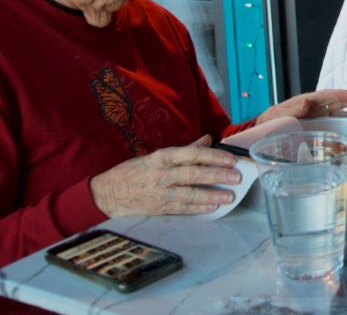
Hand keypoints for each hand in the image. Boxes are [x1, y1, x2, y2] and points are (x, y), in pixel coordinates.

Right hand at [90, 135, 240, 216]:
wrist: (108, 192)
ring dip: (211, 195)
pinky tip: (212, 208)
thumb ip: (186, 149)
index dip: (214, 156)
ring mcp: (160, 192)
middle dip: (217, 175)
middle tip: (237, 177)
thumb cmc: (136, 171)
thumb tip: (208, 140)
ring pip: (189, 193)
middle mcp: (162, 174)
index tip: (231, 159)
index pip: (193, 154)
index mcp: (163, 157)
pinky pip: (181, 208)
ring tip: (230, 196)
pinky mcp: (158, 207)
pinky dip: (197, 208)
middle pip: (194, 174)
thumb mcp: (158, 155)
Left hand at [256, 89, 346, 123]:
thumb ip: (293, 109)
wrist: (266, 132)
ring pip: (341, 112)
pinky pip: (338, 125)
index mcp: (306, 102)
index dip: (338, 96)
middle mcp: (317, 108)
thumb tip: (307, 103)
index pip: (325, 97)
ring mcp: (321, 117)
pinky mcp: (323, 127)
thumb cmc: (272, 121)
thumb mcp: (279, 114)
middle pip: (338, 101)